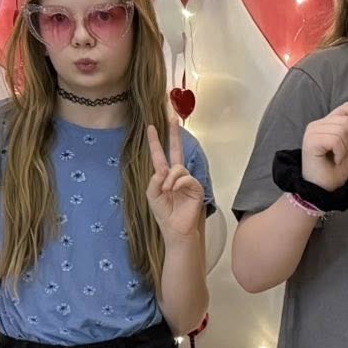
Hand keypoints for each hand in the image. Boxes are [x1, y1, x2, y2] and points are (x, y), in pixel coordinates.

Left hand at [145, 122, 205, 238]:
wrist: (176, 229)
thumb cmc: (164, 214)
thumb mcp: (152, 195)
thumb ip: (154, 180)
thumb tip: (164, 169)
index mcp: (164, 176)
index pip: (160, 155)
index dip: (156, 141)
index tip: (151, 127)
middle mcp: (176, 175)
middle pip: (176, 150)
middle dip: (174, 134)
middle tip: (173, 118)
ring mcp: (187, 180)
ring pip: (178, 168)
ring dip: (170, 178)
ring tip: (167, 190)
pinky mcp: (196, 187)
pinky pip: (186, 177)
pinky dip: (178, 183)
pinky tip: (175, 190)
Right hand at [301, 102, 347, 190]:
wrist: (322, 190)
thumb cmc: (333, 173)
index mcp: (326, 125)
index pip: (345, 108)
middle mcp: (317, 125)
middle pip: (347, 120)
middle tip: (342, 154)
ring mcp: (312, 131)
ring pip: (342, 129)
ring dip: (345, 148)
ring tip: (337, 158)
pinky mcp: (311, 140)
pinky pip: (336, 140)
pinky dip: (340, 153)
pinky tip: (333, 160)